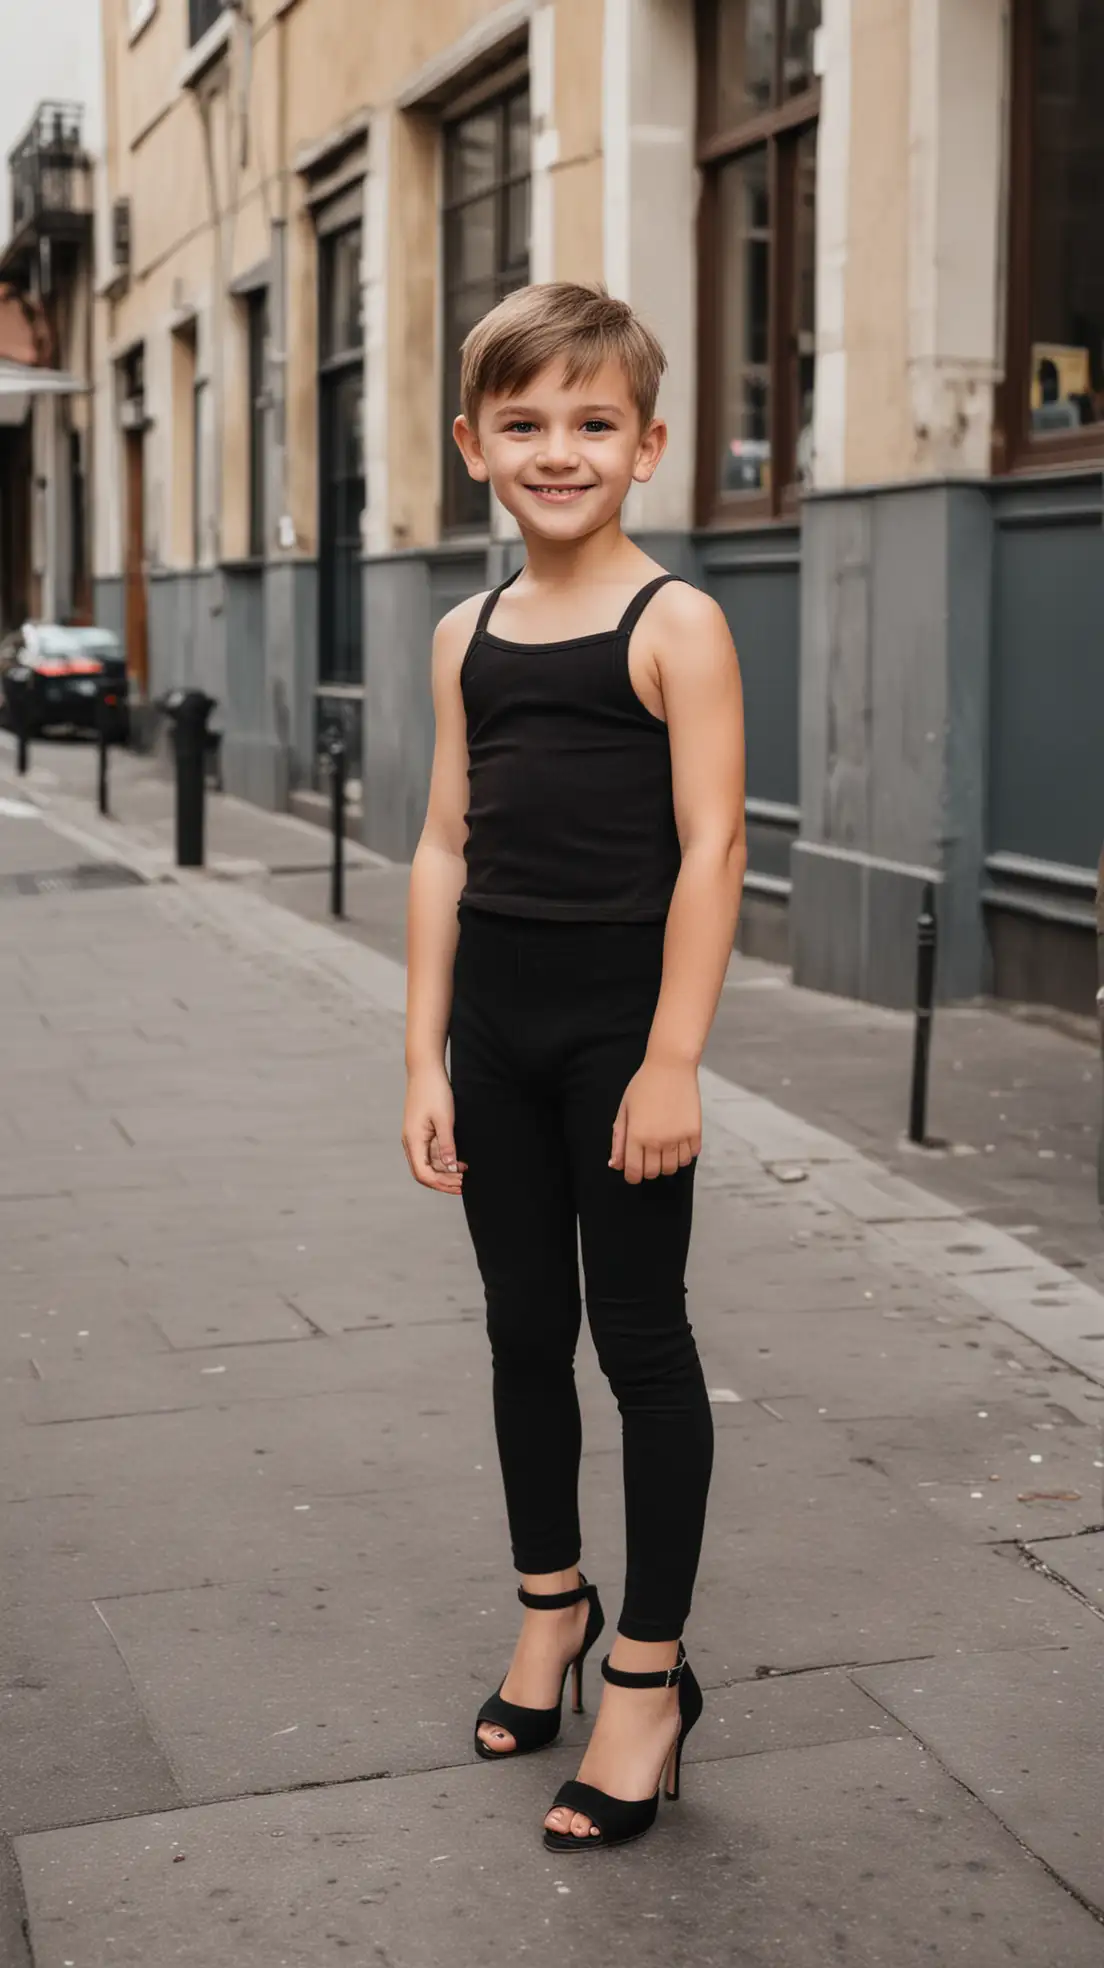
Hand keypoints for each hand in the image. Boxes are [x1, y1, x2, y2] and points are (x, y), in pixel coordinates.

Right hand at [402, 1066, 466, 1194]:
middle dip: (443, 1181)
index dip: (441, 1183)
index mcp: (413, 1140)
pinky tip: (458, 1160)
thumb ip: (447, 1145)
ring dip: (445, 1171)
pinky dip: (443, 1159)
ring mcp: (415, 1136)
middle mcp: (411, 1142)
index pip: (423, 1174)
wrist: (425, 1069)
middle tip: (463, 1185)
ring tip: (464, 1173)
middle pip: (424, 1172)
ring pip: (428, 1163)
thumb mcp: (444, 1119)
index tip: (459, 1185)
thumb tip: (450, 1168)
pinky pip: (430, 1152)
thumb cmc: (434, 1091)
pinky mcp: (420, 1131)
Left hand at [610, 1058, 701, 1184]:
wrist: (671, 1067)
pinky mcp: (695, 1132)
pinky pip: (690, 1156)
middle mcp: (657, 1141)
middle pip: (654, 1172)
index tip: (634, 1171)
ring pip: (673, 1167)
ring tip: (663, 1147)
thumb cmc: (643, 1086)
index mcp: (637, 1136)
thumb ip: (619, 1140)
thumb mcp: (625, 1110)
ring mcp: (678, 1138)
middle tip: (648, 1156)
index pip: (635, 1172)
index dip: (633, 1176)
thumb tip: (616, 1165)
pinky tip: (677, 1140)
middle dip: (649, 1169)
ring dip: (667, 1162)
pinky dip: (683, 1154)